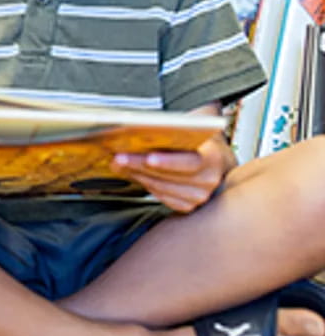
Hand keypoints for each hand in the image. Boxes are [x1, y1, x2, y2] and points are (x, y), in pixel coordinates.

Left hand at [110, 132, 232, 212]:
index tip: (148, 158)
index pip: (190, 162)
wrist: (215, 160)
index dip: (168, 162)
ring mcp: (199, 196)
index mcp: (214, 158)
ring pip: (161, 188)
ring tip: (119, 164)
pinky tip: (133, 174)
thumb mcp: (192, 129)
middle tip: (119, 157)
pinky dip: (145, 185)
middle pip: (169, 176)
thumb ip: (172, 130)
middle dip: (141, 165)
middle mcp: (209, 180)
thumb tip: (136, 132)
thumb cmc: (198, 142)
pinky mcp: (188, 206)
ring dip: (138, 175)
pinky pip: (161, 197)